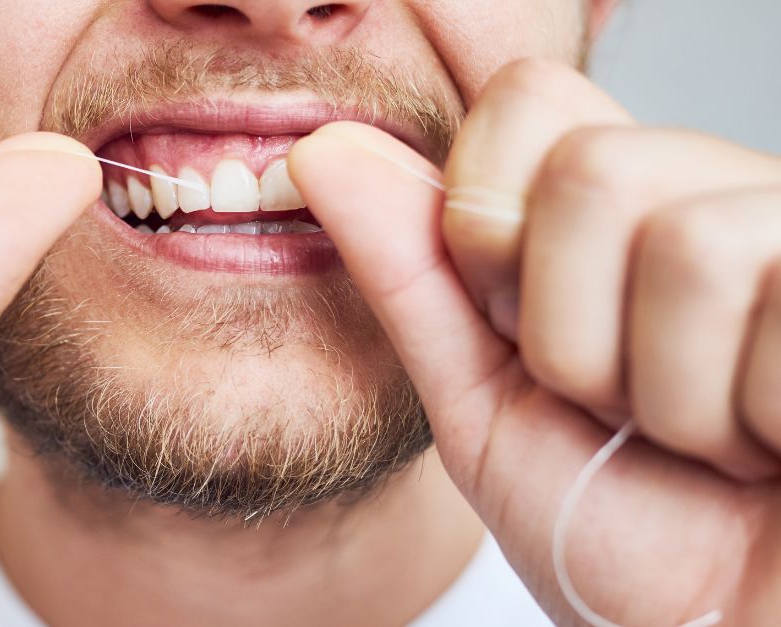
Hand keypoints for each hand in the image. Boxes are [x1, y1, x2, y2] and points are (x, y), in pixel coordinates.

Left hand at [290, 59, 780, 624]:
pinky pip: (776, 299)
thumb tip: (320, 150)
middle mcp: (718, 196)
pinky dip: (752, 414)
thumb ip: (413, 275)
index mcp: (620, 211)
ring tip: (710, 440)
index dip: (489, 219)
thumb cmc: (615, 531)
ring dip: (669, 396)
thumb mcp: (484, 400)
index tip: (514, 324)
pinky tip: (774, 436)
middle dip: (571, 338)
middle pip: (594, 169)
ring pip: (685, 244)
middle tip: (624, 408)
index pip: (530, 100)